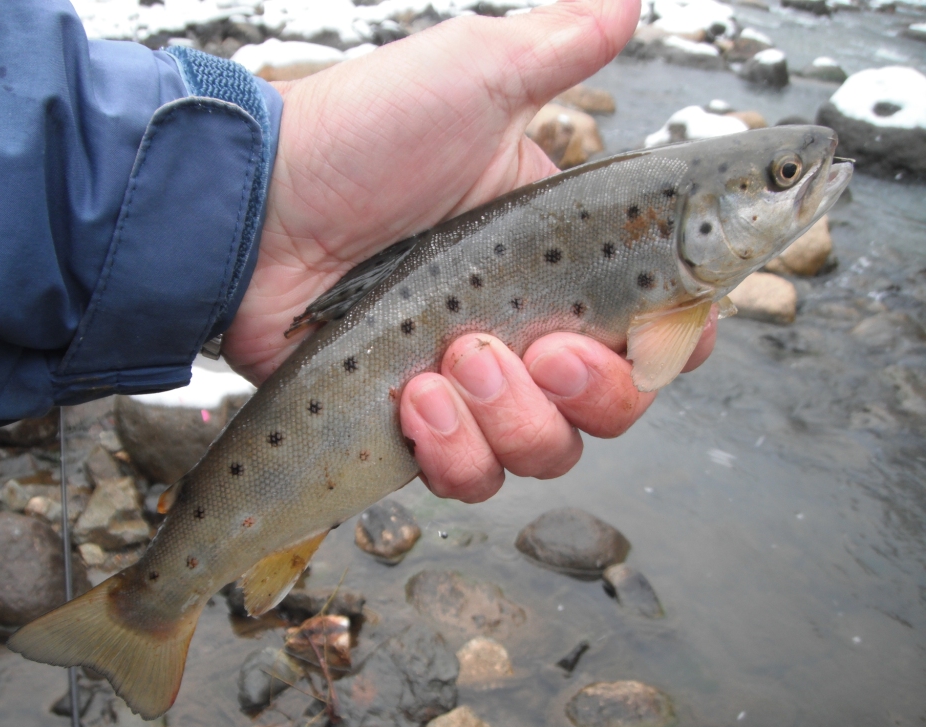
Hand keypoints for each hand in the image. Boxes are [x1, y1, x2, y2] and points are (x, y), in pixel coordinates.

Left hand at [223, 0, 717, 501]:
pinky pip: (471, 476)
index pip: (657, 325)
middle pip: (615, 405)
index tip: (658, 333)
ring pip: (547, 450)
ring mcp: (473, 385)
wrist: (255, 209)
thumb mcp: (472, 76)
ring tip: (452, 359)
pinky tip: (414, 396)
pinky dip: (453, 450)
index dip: (673, 343)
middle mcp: (527, 329)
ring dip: (516, 419)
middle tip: (545, 348)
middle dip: (596, 390)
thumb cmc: (361, 137)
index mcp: (562, 259)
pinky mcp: (418, 425)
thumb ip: (560, 47)